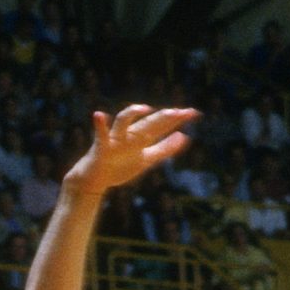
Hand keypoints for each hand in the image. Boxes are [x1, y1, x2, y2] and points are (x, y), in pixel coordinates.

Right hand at [66, 104, 196, 192]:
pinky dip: (99, 125)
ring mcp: (115, 139)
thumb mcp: (147, 159)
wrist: (95, 180)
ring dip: (132, 113)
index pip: (161, 126)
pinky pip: (100, 135)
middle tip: (180, 112)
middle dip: (163, 118)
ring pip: (123, 123)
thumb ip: (165, 148)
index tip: (194, 112)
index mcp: (141, 138)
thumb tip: (184, 136)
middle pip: (148, 123)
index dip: (177, 120)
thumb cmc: (119, 168)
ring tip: (146, 108)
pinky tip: (98, 115)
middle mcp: (129, 135)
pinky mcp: (101, 147)